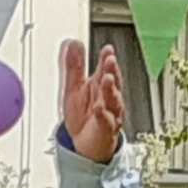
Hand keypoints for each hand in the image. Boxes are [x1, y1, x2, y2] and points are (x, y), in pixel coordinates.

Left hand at [61, 40, 124, 163]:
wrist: (85, 144)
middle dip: (112, 71)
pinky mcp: (106, 129)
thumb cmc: (82, 115)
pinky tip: (99, 108)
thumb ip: (75, 66)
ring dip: (111, 90)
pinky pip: (106, 121)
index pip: (106, 68)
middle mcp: (107, 97)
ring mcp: (110, 113)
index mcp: (100, 85)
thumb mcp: (73, 86)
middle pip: (113, 82)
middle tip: (110, 61)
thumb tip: (74, 43)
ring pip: (113, 100)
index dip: (107, 59)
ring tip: (106, 79)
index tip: (107, 50)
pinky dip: (103, 114)